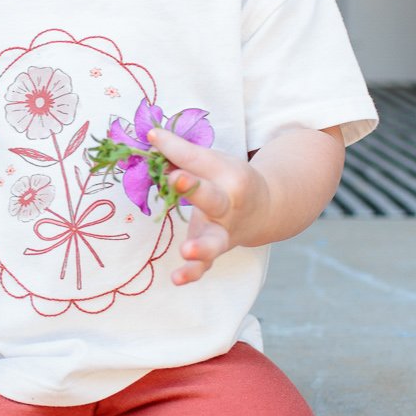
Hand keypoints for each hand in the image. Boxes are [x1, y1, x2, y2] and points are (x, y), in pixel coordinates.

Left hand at [143, 125, 271, 285]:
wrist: (266, 208)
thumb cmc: (228, 179)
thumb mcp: (213, 161)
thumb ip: (182, 154)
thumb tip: (149, 138)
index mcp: (229, 176)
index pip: (197, 160)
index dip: (173, 147)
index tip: (153, 136)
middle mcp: (229, 205)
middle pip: (212, 197)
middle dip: (193, 189)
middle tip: (175, 179)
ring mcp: (224, 232)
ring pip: (215, 241)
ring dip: (201, 247)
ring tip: (187, 250)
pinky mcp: (216, 250)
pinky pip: (205, 266)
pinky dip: (192, 273)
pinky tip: (176, 279)